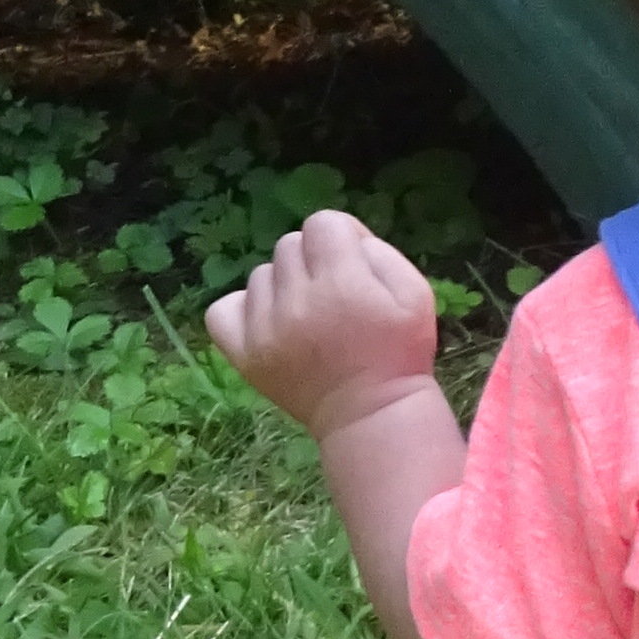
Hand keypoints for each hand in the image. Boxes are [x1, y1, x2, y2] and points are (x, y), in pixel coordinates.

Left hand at [207, 209, 440, 437]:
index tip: (353, 266)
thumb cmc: (399, 353)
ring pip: (261, 275)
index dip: (342, 238)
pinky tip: (269, 322)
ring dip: (283, 287)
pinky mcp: (244, 355)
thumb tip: (346, 240)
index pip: (323, 223)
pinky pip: (222, 309)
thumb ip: (381, 252)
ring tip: (306, 316)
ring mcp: (265, 330)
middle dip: (313, 262)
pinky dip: (243, 310)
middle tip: (332, 296)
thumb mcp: (416, 292)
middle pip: (289, 245)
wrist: (370, 415)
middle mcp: (297, 302)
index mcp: (343, 283)